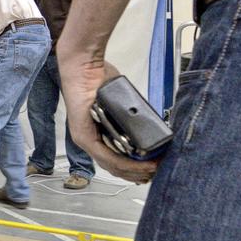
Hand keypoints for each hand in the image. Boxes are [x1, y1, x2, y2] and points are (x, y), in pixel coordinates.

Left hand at [57, 48, 158, 182]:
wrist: (85, 66)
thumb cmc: (99, 79)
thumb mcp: (121, 102)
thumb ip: (131, 116)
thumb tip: (149, 126)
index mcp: (96, 133)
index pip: (115, 160)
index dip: (134, 169)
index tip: (151, 170)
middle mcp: (88, 140)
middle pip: (114, 167)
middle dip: (138, 174)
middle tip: (156, 174)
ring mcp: (84, 140)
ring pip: (112, 165)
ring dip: (136, 171)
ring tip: (154, 170)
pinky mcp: (84, 137)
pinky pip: (108, 157)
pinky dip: (127, 163)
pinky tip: (141, 166)